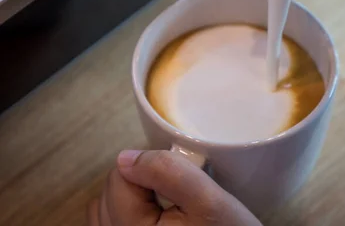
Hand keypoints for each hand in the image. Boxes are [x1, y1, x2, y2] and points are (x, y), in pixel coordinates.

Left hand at [88, 150, 261, 225]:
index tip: (180, 184)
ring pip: (103, 209)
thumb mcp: (209, 200)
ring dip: (130, 199)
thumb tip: (126, 158)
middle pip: (108, 192)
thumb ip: (168, 172)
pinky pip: (108, 225)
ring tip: (165, 207)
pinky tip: (153, 219)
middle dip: (140, 184)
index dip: (151, 171)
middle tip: (176, 196)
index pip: (118, 177)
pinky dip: (126, 215)